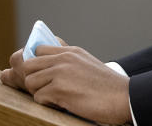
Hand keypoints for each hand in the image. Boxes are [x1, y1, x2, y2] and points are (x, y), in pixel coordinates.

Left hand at [1, 44, 131, 124]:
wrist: (123, 97)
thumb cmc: (106, 86)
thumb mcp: (87, 64)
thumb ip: (68, 61)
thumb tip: (47, 66)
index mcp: (71, 51)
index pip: (38, 49)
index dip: (36, 64)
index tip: (44, 76)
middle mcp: (64, 58)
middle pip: (28, 65)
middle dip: (34, 79)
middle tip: (46, 90)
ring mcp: (61, 72)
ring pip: (30, 81)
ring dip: (39, 93)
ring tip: (56, 97)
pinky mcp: (59, 89)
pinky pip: (38, 97)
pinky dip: (48, 104)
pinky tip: (64, 103)